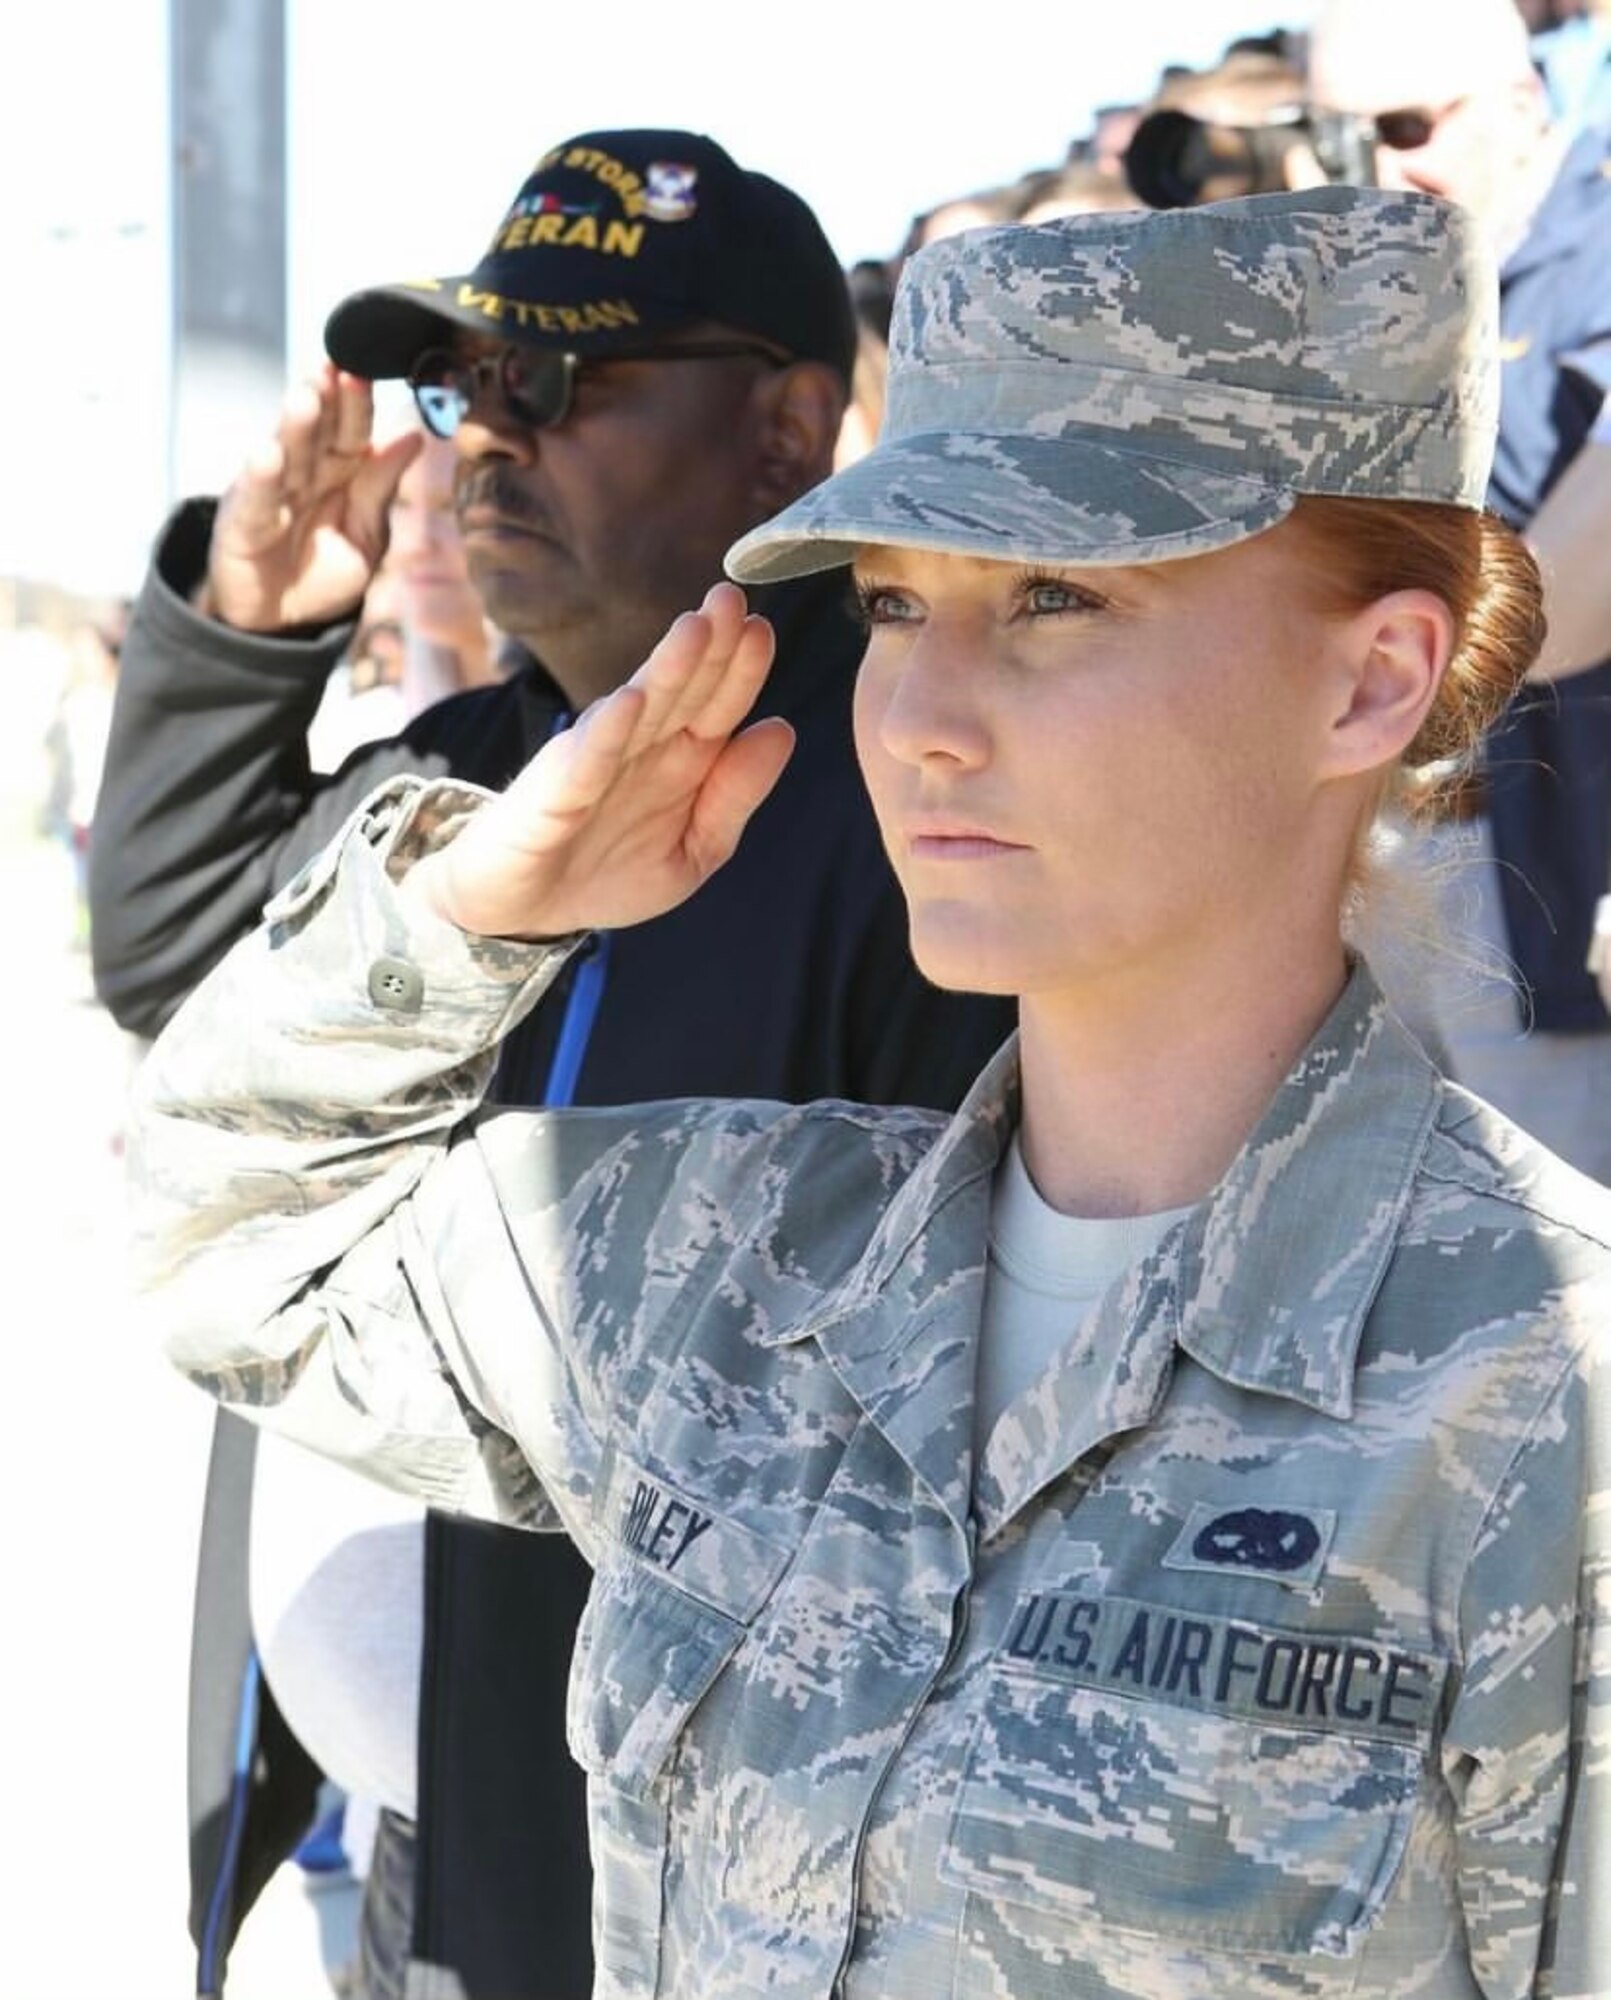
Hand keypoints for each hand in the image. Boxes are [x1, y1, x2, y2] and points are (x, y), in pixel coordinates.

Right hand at [201, 364, 422, 631]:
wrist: (284, 622)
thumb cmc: (325, 572)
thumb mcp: (367, 532)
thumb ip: (382, 487)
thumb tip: (415, 437)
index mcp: (338, 470)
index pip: (350, 429)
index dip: (358, 402)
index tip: (367, 369)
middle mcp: (304, 472)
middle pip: (317, 430)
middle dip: (327, 399)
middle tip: (339, 369)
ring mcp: (271, 493)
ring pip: (285, 454)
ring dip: (295, 426)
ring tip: (307, 397)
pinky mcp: (243, 522)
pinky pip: (256, 499)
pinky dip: (261, 478)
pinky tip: (267, 456)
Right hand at [404, 584, 793, 938]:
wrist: (523, 913)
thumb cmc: (607, 874)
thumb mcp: (692, 851)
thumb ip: (735, 797)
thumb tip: (782, 729)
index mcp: (678, 759)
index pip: (716, 704)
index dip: (740, 669)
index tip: (762, 630)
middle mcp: (637, 749)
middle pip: (679, 690)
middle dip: (708, 646)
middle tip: (731, 599)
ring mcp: (592, 764)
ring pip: (635, 710)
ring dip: (665, 670)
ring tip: (695, 629)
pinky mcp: (552, 796)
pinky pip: (582, 762)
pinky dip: (605, 735)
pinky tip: (627, 703)